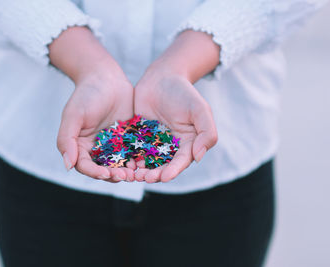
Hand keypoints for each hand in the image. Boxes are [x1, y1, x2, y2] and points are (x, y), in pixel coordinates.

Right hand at [50, 27, 134, 182]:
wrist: (106, 77)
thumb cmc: (86, 94)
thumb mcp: (73, 115)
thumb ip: (67, 140)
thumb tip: (68, 165)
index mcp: (80, 146)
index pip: (85, 166)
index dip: (94, 172)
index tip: (105, 174)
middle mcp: (96, 148)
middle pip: (103, 169)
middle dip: (113, 175)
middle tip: (125, 176)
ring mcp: (113, 145)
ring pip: (119, 164)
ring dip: (127, 171)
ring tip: (136, 173)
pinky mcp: (128, 139)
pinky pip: (133, 153)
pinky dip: (138, 160)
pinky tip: (144, 162)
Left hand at [133, 30, 219, 182]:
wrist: (162, 77)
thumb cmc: (184, 93)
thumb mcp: (200, 110)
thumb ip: (207, 132)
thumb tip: (199, 157)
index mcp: (186, 144)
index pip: (180, 162)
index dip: (173, 171)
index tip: (164, 178)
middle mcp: (169, 147)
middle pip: (162, 166)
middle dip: (154, 174)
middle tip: (145, 178)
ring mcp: (152, 143)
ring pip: (146, 161)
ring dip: (140, 170)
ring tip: (133, 175)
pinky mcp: (137, 137)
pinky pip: (132, 150)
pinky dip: (128, 158)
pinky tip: (122, 162)